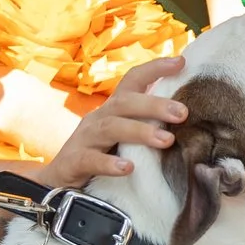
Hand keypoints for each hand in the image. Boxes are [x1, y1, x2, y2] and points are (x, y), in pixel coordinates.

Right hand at [32, 55, 186, 190]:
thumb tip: (187, 118)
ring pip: (111, 128)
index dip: (155, 68)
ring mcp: (85, 138)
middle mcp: (99, 118)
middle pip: (125, 103)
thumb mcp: (122, 137)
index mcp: (113, 109)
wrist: (57, 182)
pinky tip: (128, 168)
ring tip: (166, 141)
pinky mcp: (74, 162)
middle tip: (182, 113)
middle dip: (155, 105)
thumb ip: (146, 125)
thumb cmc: (99, 156)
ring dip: (140, 132)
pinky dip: (109, 163)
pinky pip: (91, 160)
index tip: (181, 61)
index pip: (133, 80)